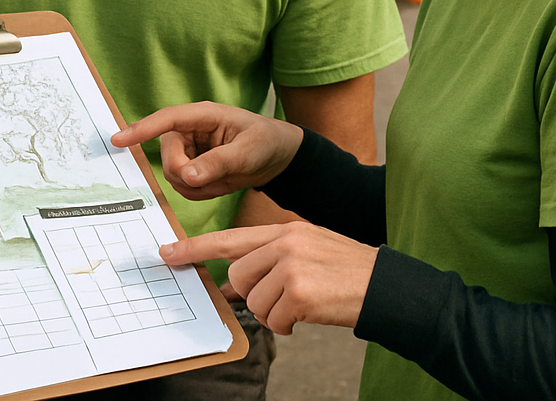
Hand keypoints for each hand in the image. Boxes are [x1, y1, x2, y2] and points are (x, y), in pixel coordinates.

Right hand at [111, 102, 302, 199]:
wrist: (277, 158)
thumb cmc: (265, 142)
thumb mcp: (247, 152)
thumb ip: (217, 163)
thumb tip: (186, 175)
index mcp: (202, 116)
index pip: (167, 120)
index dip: (141, 129)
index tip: (117, 140)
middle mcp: (189, 132)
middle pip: (168, 158)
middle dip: (188, 174)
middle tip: (215, 177)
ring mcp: (188, 151)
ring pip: (174, 177)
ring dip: (199, 186)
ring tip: (225, 177)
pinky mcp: (191, 168)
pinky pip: (184, 188)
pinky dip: (202, 192)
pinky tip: (221, 184)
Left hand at [158, 223, 376, 335]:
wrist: (387, 287)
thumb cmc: (346, 273)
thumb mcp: (307, 252)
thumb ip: (269, 260)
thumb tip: (231, 284)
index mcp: (285, 229)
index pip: (229, 237)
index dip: (195, 247)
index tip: (168, 253)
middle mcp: (285, 242)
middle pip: (238, 275)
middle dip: (254, 294)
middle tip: (281, 299)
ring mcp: (292, 266)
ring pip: (255, 300)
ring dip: (274, 314)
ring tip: (300, 307)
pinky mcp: (300, 292)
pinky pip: (275, 320)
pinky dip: (288, 326)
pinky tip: (307, 317)